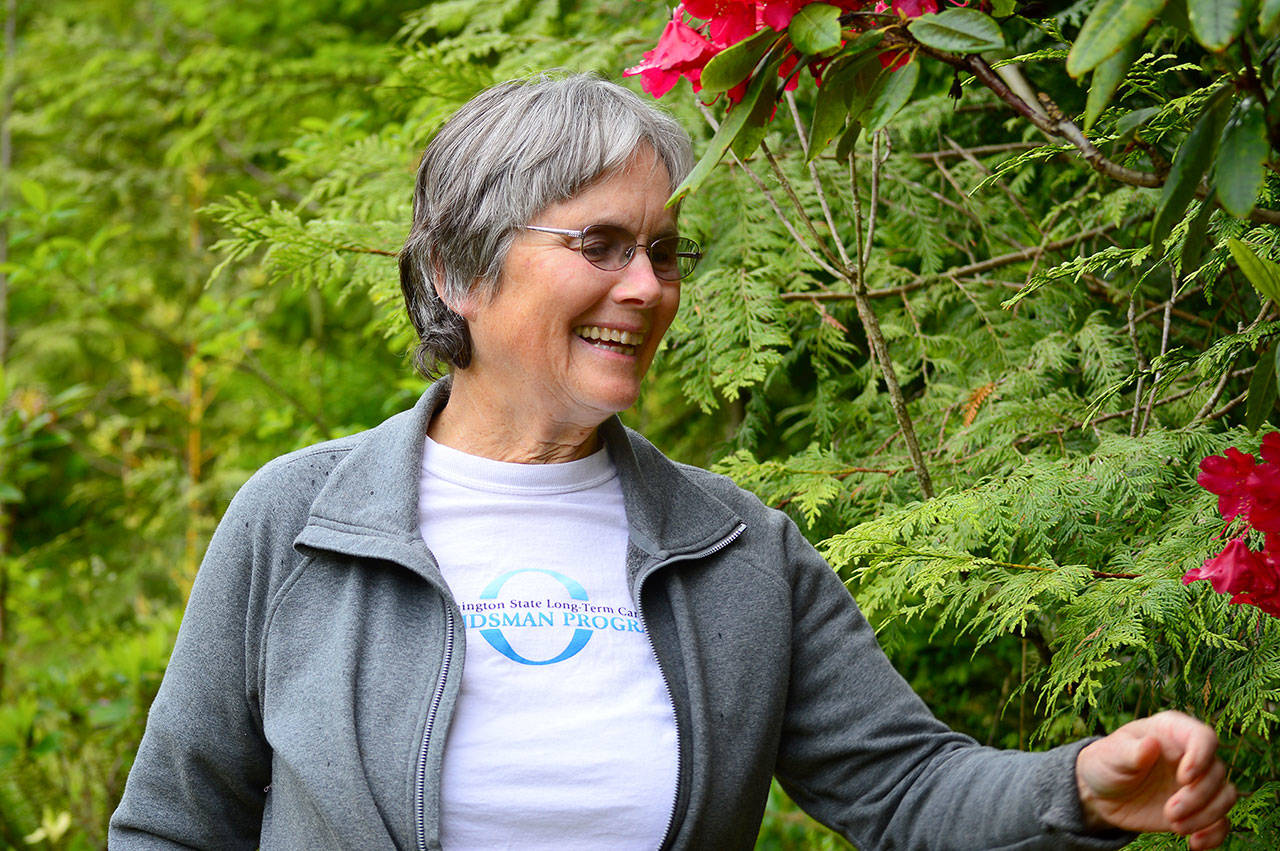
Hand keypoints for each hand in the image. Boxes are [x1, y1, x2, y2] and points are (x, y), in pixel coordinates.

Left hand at [1076, 710, 1236, 849]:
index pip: (1204, 737)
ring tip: (1174, 826)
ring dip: (1206, 816)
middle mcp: (1191, 755)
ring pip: (1226, 796)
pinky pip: (1222, 822)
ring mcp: (1197, 782)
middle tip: (1169, 811)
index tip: (1184, 778)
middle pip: (1217, 772)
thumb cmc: (1105, 764)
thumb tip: (1151, 745)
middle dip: (1197, 796)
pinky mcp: (1198, 808)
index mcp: (1172, 731)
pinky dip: (1215, 835)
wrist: (1101, 794)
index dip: (1202, 757)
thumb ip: (1131, 751)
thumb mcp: (1110, 755)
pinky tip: (1194, 843)